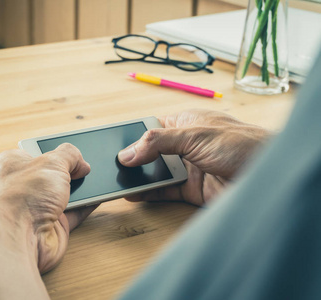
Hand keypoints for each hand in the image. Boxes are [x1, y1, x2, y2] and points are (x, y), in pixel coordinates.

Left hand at [0, 143, 94, 272]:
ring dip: (80, 190)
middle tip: (87, 167)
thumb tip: (80, 162)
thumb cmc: (22, 196)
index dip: (55, 151)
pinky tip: (98, 199)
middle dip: (71, 172)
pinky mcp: (49, 228)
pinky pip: (72, 214)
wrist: (16, 240)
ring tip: (99, 180)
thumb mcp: (51, 162)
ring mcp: (35, 209)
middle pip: (52, 175)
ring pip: (63, 196)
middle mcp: (22, 188)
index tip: (73, 153)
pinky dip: (85, 208)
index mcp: (14, 165)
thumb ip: (69, 156)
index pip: (36, 153)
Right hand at [118, 110, 269, 205]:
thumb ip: (159, 141)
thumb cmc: (241, 144)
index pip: (151, 128)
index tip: (113, 145)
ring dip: (138, 177)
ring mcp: (187, 168)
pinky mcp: (191, 190)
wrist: (268, 176)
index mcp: (185, 124)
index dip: (133, 136)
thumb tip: (128, 153)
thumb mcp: (195, 135)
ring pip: (155, 173)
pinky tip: (133, 193)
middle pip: (150, 152)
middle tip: (109, 167)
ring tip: (117, 181)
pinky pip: (163, 191)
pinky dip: (148, 193)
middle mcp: (184, 146)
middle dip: (132, 160)